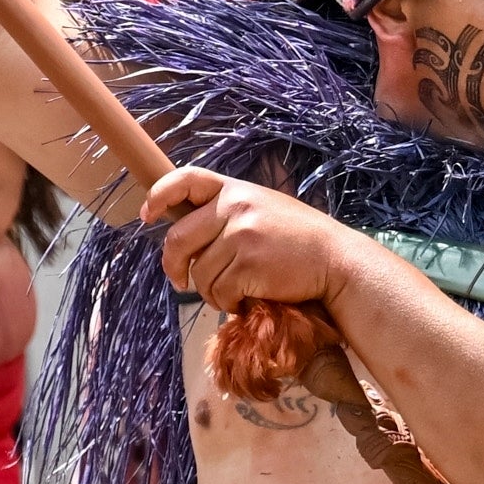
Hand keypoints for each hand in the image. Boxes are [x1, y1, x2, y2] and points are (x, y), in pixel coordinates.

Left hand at [144, 170, 356, 311]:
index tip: (147, 215)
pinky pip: (220, 292)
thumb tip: (188, 239)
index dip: (160, 195)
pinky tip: (250, 299)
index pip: (186, 179)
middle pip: (178, 239)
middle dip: (174, 266)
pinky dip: (230, 304)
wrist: (336, 261)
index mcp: (235, 190)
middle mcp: (234, 207)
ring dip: (213, 292)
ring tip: (239, 291)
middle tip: (180, 282)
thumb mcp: (263, 209)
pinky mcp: (248, 265)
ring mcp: (241, 235)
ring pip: (200, 274)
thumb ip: (228, 214)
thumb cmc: (300, 240)